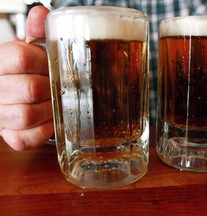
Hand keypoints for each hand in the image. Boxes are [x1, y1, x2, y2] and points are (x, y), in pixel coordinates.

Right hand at [0, 6, 52, 149]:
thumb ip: (37, 32)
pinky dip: (42, 131)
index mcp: (1, 62)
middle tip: (59, 86)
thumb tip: (42, 14)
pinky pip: (25, 138)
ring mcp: (0, 114)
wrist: (10, 94)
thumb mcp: (30, 49)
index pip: (22, 58)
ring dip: (49, 109)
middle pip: (30, 89)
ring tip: (55, 102)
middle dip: (51, 88)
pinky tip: (49, 121)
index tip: (52, 65)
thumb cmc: (24, 72)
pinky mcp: (9, 135)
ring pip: (26, 115)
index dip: (44, 62)